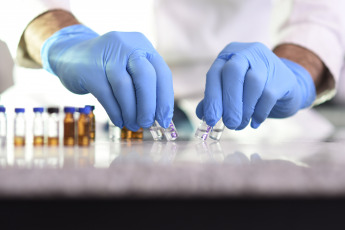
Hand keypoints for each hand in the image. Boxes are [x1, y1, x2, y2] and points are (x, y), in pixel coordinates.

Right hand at [41, 24, 173, 130]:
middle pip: (145, 77)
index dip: (165, 99)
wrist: (71, 55)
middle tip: (147, 124)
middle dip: (149, 105)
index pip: (162, 73)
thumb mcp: (129, 68)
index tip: (165, 120)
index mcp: (142, 45)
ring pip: (124, 87)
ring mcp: (106, 55)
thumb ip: (145, 87)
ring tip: (133, 126)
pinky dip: (115, 112)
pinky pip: (106, 95)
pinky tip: (119, 121)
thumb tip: (158, 117)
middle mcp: (127, 45)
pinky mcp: (89, 69)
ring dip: (131, 112)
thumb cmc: (108, 68)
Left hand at [196, 42, 315, 129]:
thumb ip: (215, 99)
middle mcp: (247, 52)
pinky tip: (255, 122)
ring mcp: (267, 61)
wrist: (284, 88)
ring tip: (240, 125)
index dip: (212, 97)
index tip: (211, 119)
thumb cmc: (250, 90)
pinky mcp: (283, 77)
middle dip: (229, 101)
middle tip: (229, 123)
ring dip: (244, 109)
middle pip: (233, 72)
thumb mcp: (230, 91)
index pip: (215, 73)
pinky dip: (259, 112)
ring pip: (253, 82)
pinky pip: (268, 94)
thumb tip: (201, 114)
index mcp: (229, 54)